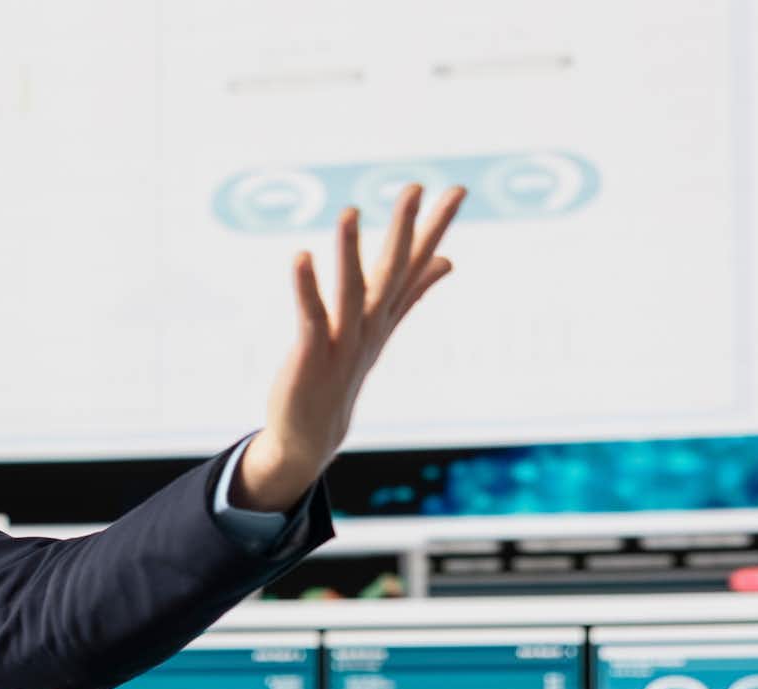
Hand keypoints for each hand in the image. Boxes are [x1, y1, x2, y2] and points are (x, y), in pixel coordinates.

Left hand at [234, 184, 464, 512]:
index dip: (436, 227)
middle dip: (405, 229)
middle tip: (415, 185)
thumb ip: (413, 292)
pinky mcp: (312, 355)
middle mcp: (371, 325)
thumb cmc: (343, 373)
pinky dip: (306, 288)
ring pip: (351, 290)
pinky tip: (300, 256)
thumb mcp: (382, 328)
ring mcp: (344, 342)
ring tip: (348, 210)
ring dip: (350, 251)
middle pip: (392, 272)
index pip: (416, 264)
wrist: (313, 433)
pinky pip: (311, 317)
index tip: (457, 189)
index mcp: (386, 314)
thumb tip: (448, 260)